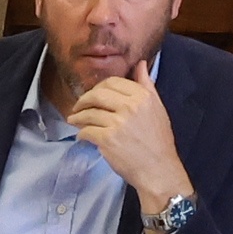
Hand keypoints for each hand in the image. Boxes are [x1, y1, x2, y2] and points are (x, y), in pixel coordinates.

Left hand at [64, 75, 191, 216]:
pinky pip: (87, 131)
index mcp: (142, 96)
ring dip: (78, 117)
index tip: (93, 95)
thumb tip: (141, 64)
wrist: (158, 169)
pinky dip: (81, 133)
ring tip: (74, 120)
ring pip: (89, 113)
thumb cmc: (158, 141)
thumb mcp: (157, 108)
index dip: (99, 88)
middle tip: (78, 106)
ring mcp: (118, 123)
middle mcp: (130, 106)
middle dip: (84, 100)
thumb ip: (146, 85)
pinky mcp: (107, 140)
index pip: (113, 82)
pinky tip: (81, 136)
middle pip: (97, 94)